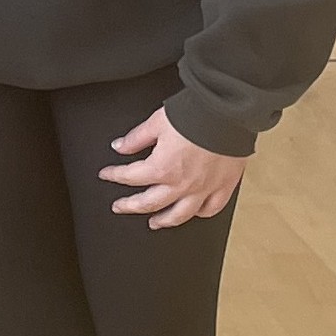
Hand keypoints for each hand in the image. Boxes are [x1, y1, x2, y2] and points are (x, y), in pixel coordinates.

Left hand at [99, 106, 246, 229]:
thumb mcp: (157, 122)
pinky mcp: (223, 186)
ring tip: (154, 222)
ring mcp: (203, 189)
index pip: (130, 177)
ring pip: (180, 214)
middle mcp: (181, 184)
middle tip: (120, 207)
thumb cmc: (196, 115)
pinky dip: (200, 213)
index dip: (114, 175)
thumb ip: (137, 138)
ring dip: (164, 220)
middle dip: (130, 206)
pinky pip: (210, 209)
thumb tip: (120, 146)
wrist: (228, 113)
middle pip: (149, 203)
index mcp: (162, 168)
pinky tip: (194, 213)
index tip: (107, 175)